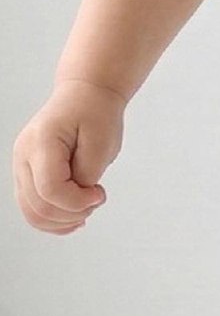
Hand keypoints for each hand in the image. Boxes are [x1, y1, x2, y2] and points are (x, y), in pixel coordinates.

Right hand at [12, 79, 124, 233]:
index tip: (100, 194)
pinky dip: (53, 219)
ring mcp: (21, 166)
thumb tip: (78, 201)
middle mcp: (23, 155)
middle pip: (38, 205)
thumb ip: (88, 173)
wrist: (86, 94)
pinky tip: (74, 218)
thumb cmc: (95, 111)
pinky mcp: (27, 175)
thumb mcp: (102, 139)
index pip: (50, 188)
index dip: (76, 201)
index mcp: (42, 140)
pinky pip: (33, 207)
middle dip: (71, 213)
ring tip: (86, 210)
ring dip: (61, 221)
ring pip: (31, 212)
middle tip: (96, 201)